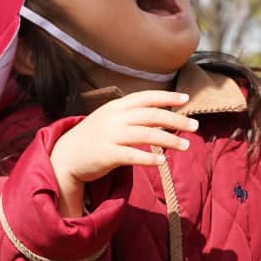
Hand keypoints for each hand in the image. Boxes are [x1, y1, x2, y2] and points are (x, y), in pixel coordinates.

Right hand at [48, 90, 196, 215]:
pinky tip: (163, 162)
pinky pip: (133, 156)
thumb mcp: (110, 119)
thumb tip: (162, 117)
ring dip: (169, 140)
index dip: (167, 97)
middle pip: (151, 115)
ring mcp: (110, 136)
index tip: (187, 99)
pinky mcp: (106, 155)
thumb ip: (132, 116)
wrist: (66, 156)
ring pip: (146, 135)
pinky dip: (150, 158)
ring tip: (186, 146)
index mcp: (117, 106)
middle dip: (176, 120)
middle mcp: (114, 118)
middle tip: (195, 126)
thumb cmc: (94, 137)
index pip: (146, 97)